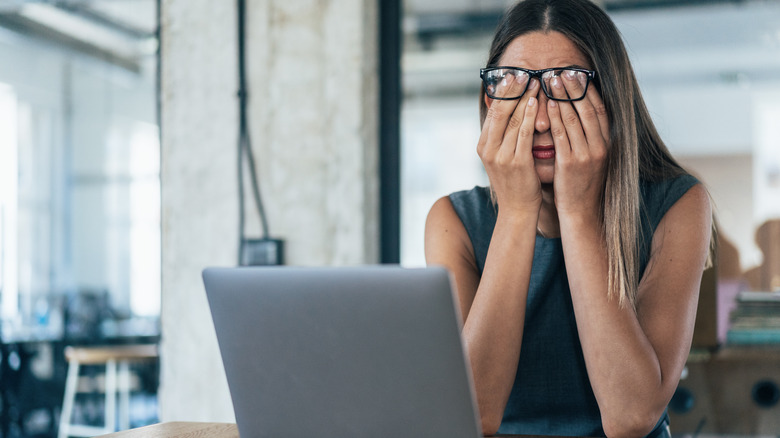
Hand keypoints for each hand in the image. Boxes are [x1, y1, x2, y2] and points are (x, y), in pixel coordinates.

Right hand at [477, 77, 542, 216]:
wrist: (517, 210)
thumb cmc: (514, 181)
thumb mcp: (502, 156)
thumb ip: (502, 136)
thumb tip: (507, 111)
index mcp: (483, 145)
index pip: (492, 112)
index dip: (502, 92)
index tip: (512, 75)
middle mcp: (488, 149)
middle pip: (500, 112)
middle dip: (512, 90)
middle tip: (524, 72)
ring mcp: (501, 156)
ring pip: (513, 119)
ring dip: (525, 98)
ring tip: (535, 81)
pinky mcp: (517, 162)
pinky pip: (524, 133)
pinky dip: (530, 115)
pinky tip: (537, 102)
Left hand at [546, 72, 609, 219]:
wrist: (581, 212)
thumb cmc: (581, 184)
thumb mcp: (591, 158)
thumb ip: (588, 137)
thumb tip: (581, 114)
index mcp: (607, 143)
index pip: (599, 109)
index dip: (589, 90)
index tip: (578, 73)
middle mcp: (600, 146)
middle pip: (587, 109)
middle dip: (574, 87)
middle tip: (562, 70)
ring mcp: (587, 154)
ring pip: (574, 118)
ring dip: (562, 96)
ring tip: (551, 79)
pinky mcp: (571, 163)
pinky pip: (562, 135)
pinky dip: (556, 117)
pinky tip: (549, 104)